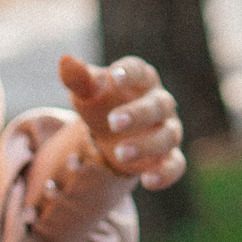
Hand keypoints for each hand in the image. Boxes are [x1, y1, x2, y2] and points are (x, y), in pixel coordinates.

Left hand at [56, 54, 186, 189]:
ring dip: (146, 145)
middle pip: (157, 105)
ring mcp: (167, 130)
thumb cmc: (102, 103)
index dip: (129, 73)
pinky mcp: (168, 157)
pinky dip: (165, 174)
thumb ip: (78, 79)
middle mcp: (160, 103)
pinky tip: (148, 182)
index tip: (114, 76)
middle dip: (137, 114)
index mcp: (141, 79)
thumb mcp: (87, 92)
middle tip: (112, 123)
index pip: (139, 71)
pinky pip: (175, 165)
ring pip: (167, 136)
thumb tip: (65, 60)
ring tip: (118, 153)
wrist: (111, 133)